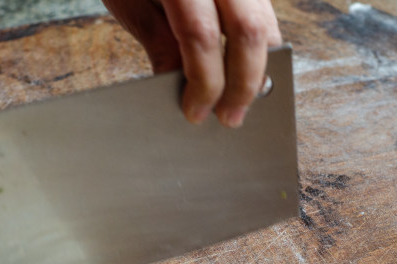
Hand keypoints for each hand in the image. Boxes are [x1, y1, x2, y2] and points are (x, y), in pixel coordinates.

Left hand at [103, 0, 281, 127]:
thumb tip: (183, 90)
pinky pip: (262, 15)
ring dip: (258, 69)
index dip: (203, 82)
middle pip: (248, 31)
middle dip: (243, 83)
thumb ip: (159, 42)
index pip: (202, 35)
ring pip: (266, 23)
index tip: (196, 114)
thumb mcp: (131, 3)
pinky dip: (256, 48)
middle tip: (230, 118)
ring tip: (242, 102)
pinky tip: (244, 73)